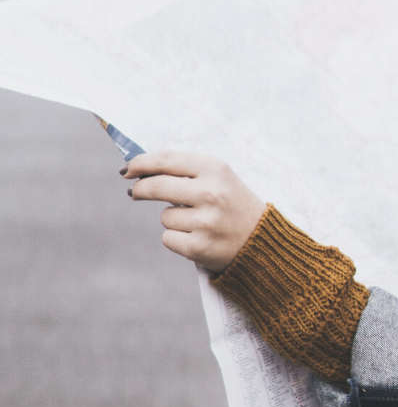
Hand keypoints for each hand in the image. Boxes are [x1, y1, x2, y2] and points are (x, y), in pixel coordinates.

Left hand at [122, 152, 265, 273]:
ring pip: (165, 216)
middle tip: (135, 191)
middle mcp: (211, 192)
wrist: (261, 239)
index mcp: (216, 169)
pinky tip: (198, 236)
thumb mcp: (220, 178)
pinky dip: (177, 238)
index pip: (167, 160)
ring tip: (198, 221)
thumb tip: (139, 170)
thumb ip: (186, 172)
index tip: (128, 168)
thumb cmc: (234, 204)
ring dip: (173, 219)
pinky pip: (168, 238)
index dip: (141, 163)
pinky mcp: (199, 246)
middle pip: (156, 186)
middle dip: (140, 189)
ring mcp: (205, 220)